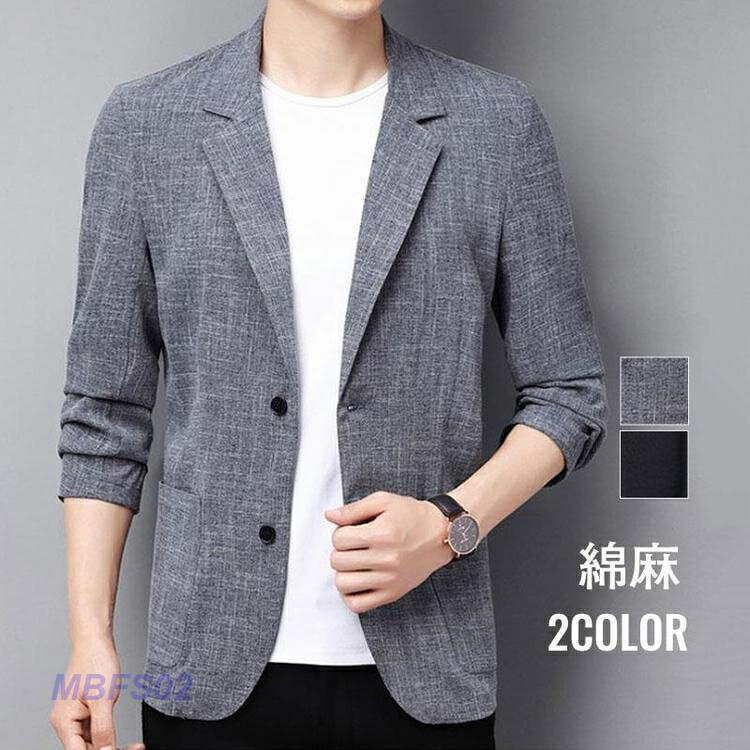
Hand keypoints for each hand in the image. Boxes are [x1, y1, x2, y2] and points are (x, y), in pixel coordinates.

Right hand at [49, 636, 144, 749]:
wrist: (95, 641)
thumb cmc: (95, 662)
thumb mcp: (103, 698)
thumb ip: (103, 728)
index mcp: (64, 721)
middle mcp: (66, 722)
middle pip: (86, 749)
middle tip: (134, 748)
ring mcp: (74, 717)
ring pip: (92, 743)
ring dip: (111, 745)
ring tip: (134, 746)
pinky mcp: (84, 712)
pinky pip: (95, 732)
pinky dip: (109, 736)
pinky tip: (124, 738)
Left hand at [325, 491, 454, 612]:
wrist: (442, 534)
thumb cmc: (412, 515)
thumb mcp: (384, 501)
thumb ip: (354, 509)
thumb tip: (329, 516)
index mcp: (381, 534)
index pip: (339, 538)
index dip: (341, 532)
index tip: (352, 530)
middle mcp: (386, 559)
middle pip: (337, 561)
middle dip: (340, 550)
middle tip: (353, 546)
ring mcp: (389, 579)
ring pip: (343, 584)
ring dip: (343, 571)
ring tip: (354, 562)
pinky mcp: (392, 594)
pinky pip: (358, 604)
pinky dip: (349, 594)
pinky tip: (356, 580)